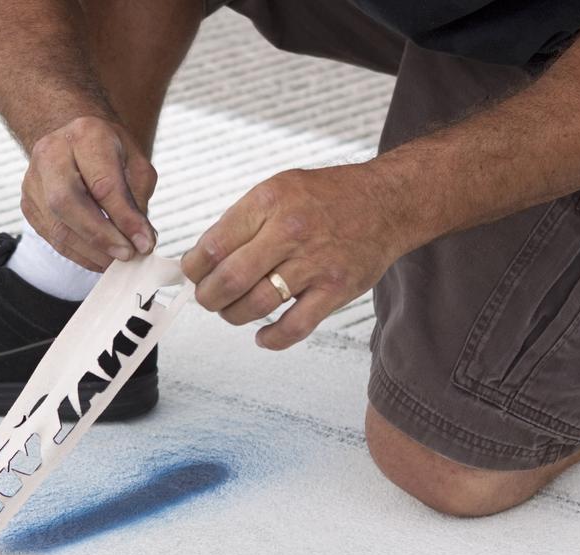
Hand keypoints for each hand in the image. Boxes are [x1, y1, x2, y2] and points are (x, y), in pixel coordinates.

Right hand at [22, 116, 157, 271]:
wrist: (74, 138)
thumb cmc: (109, 152)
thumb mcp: (134, 165)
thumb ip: (137, 202)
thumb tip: (141, 242)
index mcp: (85, 135)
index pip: (103, 184)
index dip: (124, 219)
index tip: (144, 244)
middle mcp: (51, 153)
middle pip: (66, 202)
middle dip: (100, 236)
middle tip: (126, 255)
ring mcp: (33, 179)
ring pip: (56, 226)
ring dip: (89, 251)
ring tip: (115, 262)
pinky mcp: (28, 203)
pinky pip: (50, 236)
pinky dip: (76, 253)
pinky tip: (97, 259)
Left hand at [181, 164, 414, 348]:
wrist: (386, 202)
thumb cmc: (324, 198)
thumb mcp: (276, 190)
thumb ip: (239, 223)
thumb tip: (199, 261)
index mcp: (268, 202)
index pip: (212, 247)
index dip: (193, 269)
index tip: (193, 275)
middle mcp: (290, 231)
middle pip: (228, 281)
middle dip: (207, 298)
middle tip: (208, 299)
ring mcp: (315, 263)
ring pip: (255, 306)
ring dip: (233, 316)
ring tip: (233, 311)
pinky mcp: (336, 290)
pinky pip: (293, 327)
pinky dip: (270, 339)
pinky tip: (261, 335)